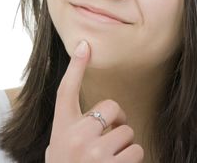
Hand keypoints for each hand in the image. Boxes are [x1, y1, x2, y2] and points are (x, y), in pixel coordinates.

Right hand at [45, 40, 143, 162]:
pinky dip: (132, 161)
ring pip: (128, 133)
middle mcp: (75, 136)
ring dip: (125, 147)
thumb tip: (100, 107)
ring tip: (108, 161)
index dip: (76, 66)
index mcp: (61, 128)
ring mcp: (93, 153)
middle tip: (106, 142)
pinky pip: (137, 152)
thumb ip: (72, 127)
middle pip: (113, 109)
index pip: (67, 90)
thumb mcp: (59, 147)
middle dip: (117, 124)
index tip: (85, 44)